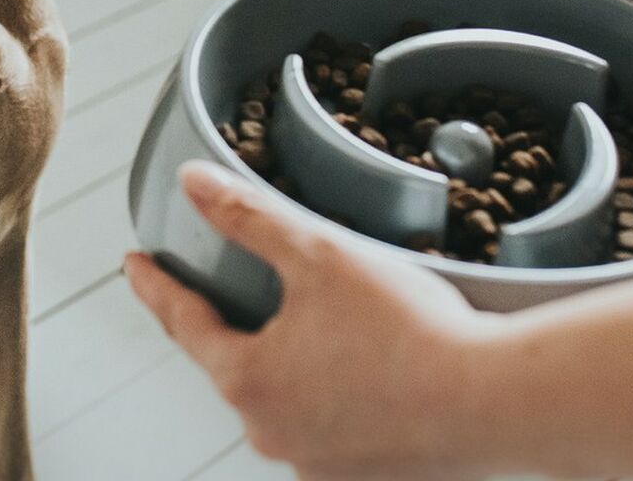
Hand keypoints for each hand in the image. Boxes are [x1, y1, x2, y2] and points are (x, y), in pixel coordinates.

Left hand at [126, 162, 500, 480]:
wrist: (499, 403)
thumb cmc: (404, 326)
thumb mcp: (314, 253)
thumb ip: (245, 215)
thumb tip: (190, 181)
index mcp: (249, 381)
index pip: (183, 322)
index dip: (155, 286)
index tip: (133, 264)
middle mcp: (273, 434)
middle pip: (228, 365)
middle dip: (215, 326)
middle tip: (205, 290)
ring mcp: (319, 465)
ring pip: (277, 398)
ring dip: (274, 361)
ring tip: (281, 325)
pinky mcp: (365, 474)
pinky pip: (323, 424)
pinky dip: (319, 391)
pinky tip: (344, 367)